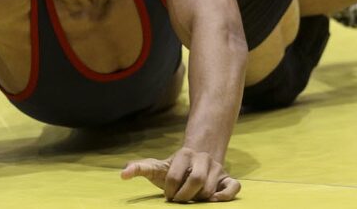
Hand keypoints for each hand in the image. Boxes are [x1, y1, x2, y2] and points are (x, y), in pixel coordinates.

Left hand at [121, 147, 239, 201]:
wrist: (196, 159)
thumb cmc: (173, 168)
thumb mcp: (156, 166)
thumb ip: (140, 168)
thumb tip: (122, 174)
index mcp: (183, 155)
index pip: (174, 175)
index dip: (169, 190)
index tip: (167, 196)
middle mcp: (202, 159)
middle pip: (197, 179)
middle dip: (185, 195)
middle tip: (179, 201)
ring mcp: (217, 168)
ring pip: (212, 187)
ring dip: (200, 199)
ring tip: (192, 200)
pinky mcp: (228, 178)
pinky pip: (234, 187)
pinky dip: (225, 196)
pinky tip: (214, 201)